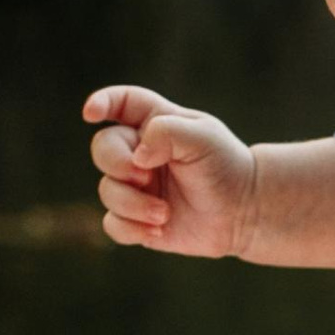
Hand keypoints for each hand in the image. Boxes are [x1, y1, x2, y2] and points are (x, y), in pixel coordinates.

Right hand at [86, 86, 257, 255]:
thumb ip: (166, 133)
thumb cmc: (225, 166)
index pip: (121, 103)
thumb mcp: (203, 138)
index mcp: (154, 123)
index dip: (101, 103)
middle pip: (102, 148)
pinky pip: (113, 224)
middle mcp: (139, 152)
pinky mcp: (137, 219)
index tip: (90, 114)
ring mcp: (136, 187)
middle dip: (117, 164)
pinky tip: (158, 230)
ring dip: (132, 204)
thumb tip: (136, 156)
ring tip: (164, 213)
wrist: (244, 211)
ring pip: (107, 191)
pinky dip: (131, 228)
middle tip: (145, 176)